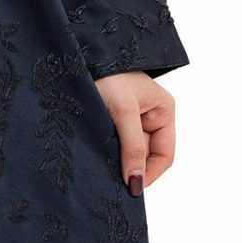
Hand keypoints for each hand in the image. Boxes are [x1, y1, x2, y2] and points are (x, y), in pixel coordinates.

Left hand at [94, 69, 174, 196]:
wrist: (76, 54)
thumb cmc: (108, 73)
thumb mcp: (123, 111)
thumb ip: (132, 147)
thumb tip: (136, 184)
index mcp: (163, 112)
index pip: (164, 155)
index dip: (149, 174)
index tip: (130, 188)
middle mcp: (149, 117)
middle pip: (144, 156)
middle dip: (129, 168)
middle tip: (109, 180)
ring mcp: (128, 120)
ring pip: (125, 152)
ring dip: (114, 160)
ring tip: (98, 162)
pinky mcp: (108, 121)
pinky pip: (111, 145)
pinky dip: (103, 152)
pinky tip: (92, 154)